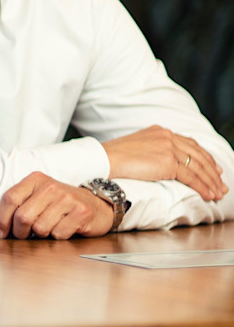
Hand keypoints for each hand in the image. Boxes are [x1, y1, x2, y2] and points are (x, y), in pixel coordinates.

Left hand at [0, 171, 113, 239]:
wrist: (96, 204)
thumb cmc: (59, 206)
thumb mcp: (33, 204)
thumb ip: (8, 215)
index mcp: (35, 179)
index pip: (9, 198)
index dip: (0, 219)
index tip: (0, 233)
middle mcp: (50, 186)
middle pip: (22, 217)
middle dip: (20, 233)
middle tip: (25, 235)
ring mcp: (67, 198)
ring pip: (40, 228)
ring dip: (41, 235)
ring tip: (48, 228)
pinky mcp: (81, 212)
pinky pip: (58, 234)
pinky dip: (57, 237)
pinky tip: (63, 228)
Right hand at [102, 125, 227, 200]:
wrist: (105, 159)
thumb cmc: (114, 157)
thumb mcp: (137, 147)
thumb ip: (153, 150)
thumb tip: (161, 163)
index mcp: (160, 131)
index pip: (189, 143)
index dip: (204, 156)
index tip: (213, 167)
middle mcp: (167, 136)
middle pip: (198, 154)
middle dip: (212, 171)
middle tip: (221, 183)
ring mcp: (168, 148)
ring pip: (198, 166)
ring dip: (210, 181)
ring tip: (218, 193)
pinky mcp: (168, 162)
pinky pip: (191, 177)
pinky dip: (202, 187)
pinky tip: (208, 195)